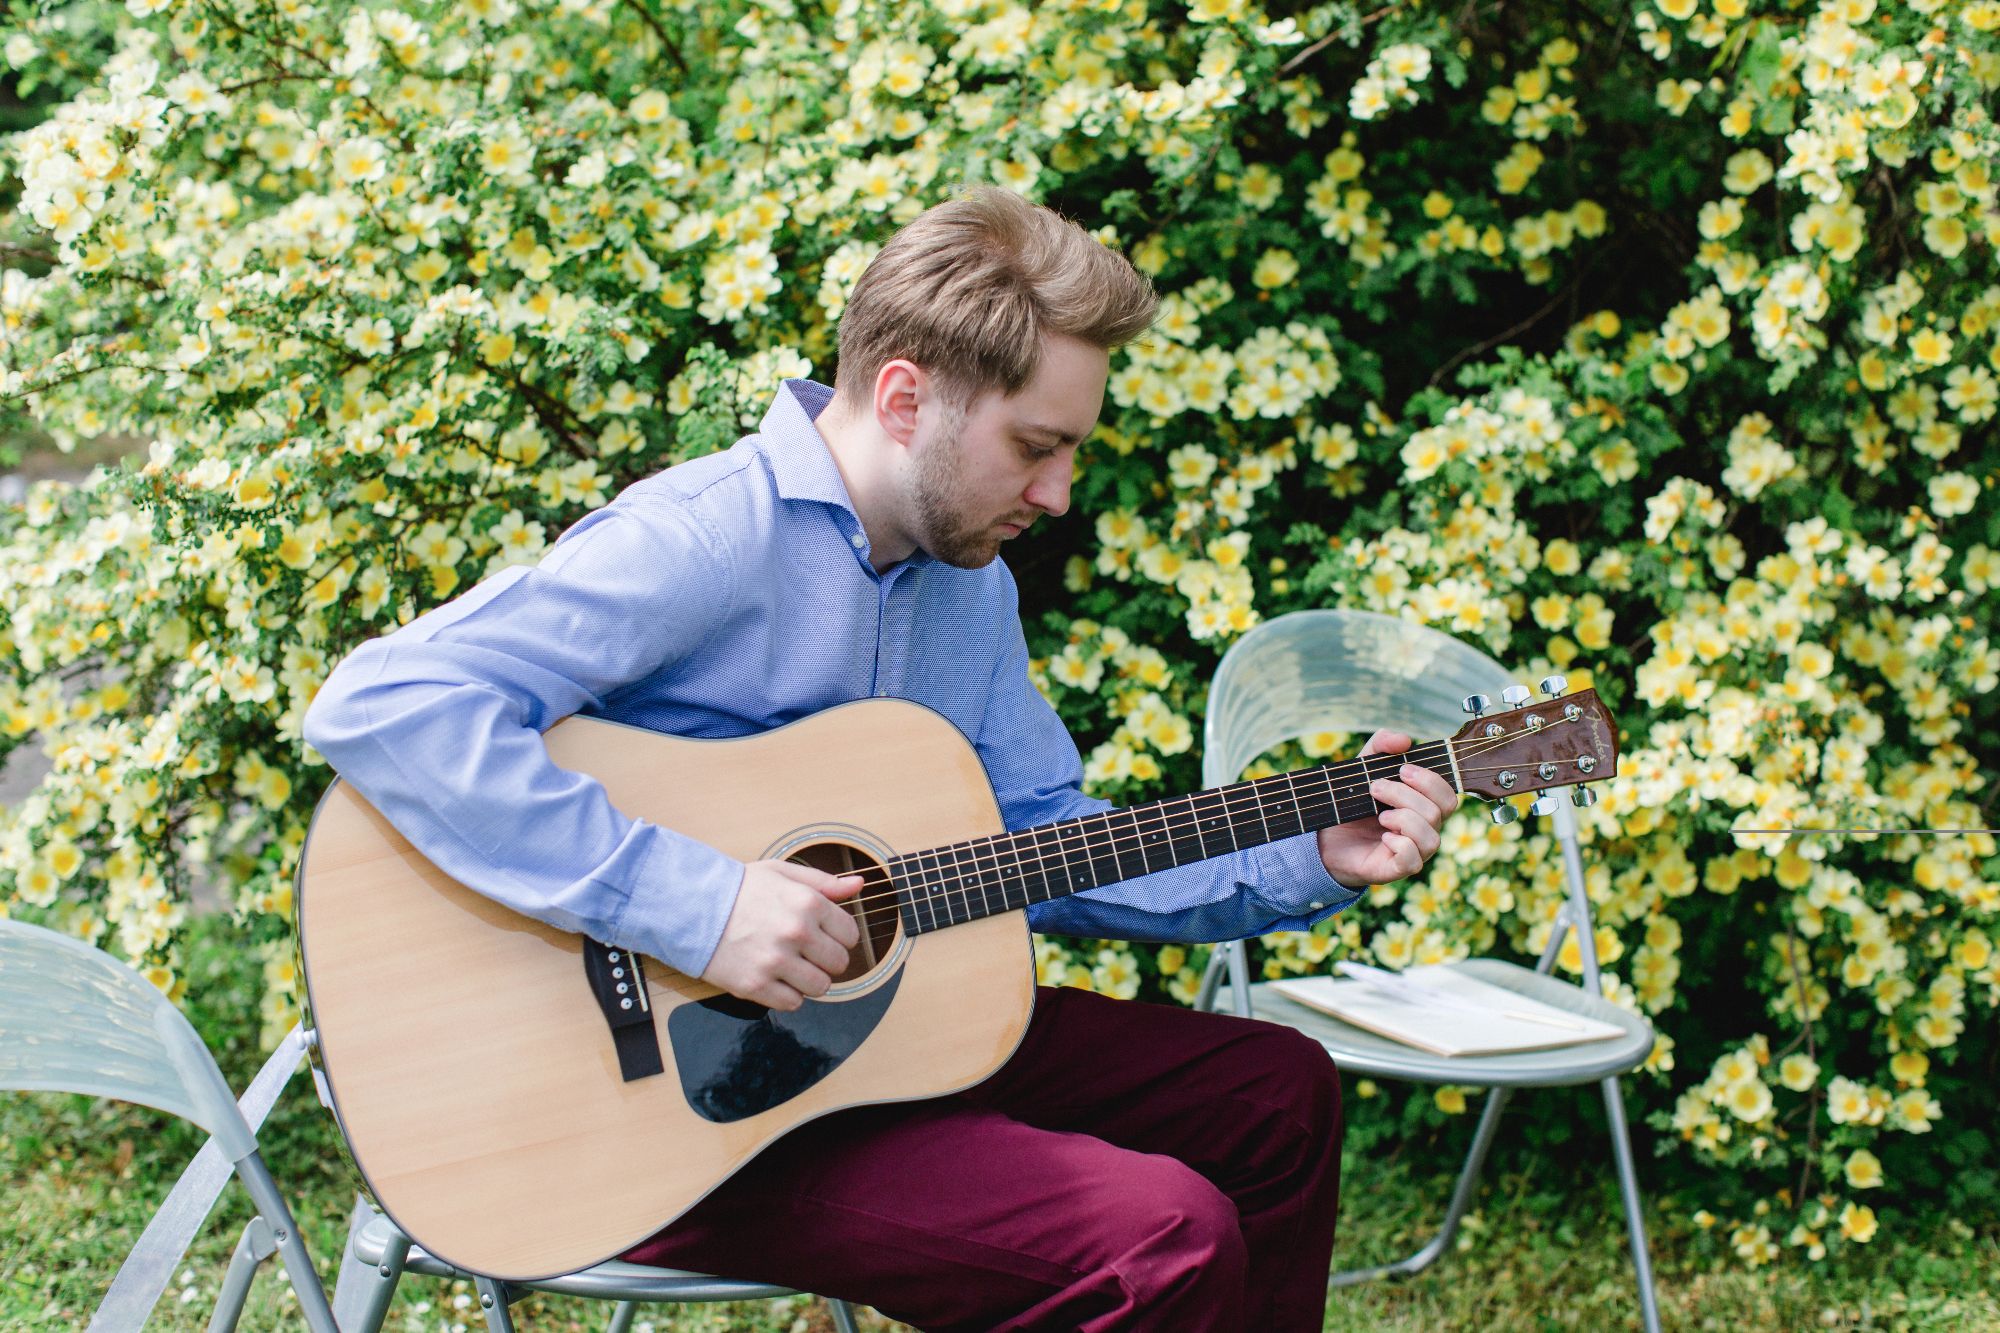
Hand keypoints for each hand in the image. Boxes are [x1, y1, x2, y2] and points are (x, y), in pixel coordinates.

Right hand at [701, 859, 864, 1011]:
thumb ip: (824, 882)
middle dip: (827, 959)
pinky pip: (793, 1004)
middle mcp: (796, 933)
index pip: (850, 934)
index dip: (839, 936)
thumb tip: (858, 885)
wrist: (692, 907)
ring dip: (811, 980)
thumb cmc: (739, 889)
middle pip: (839, 964)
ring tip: (792, 966)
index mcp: (807, 903)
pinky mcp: (756, 985)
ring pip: (820, 987)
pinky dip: (789, 995)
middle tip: (807, 952)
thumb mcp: (782, 873)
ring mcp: (776, 961)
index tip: (824, 935)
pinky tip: (776, 978)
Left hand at [1316, 729, 1459, 887]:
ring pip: (1431, 836)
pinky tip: (1382, 836)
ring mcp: (1415, 851)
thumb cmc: (1352, 802)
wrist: (1326, 837)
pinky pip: (1414, 860)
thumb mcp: (1363, 767)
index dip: (1430, 780)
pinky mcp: (1398, 869)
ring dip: (1403, 818)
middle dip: (1406, 795)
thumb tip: (1405, 739)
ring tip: (1378, 814)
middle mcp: (1425, 830)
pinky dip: (1399, 844)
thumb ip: (1381, 745)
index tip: (1401, 769)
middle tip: (1376, 788)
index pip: (1448, 795)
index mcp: (1424, 807)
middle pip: (1439, 812)